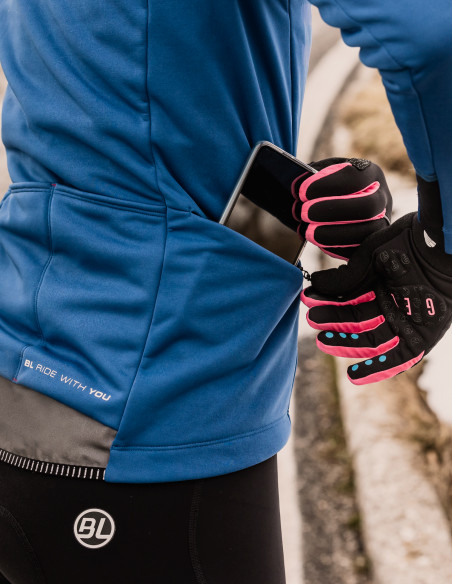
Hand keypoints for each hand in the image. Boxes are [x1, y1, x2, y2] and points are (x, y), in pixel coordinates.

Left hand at [292, 158, 391, 259]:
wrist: (336, 204)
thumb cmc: (327, 186)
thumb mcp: (323, 173)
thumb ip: (313, 175)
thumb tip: (299, 182)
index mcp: (371, 173)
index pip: (356, 177)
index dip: (328, 185)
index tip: (303, 191)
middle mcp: (382, 197)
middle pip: (367, 206)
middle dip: (332, 210)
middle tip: (304, 212)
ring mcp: (381, 222)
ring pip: (365, 232)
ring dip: (332, 232)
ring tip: (307, 230)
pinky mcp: (372, 242)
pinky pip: (358, 249)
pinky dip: (335, 247)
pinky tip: (318, 241)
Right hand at [300, 212, 451, 384]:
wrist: (438, 249)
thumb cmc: (406, 246)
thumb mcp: (369, 259)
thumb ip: (344, 277)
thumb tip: (315, 284)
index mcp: (379, 286)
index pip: (348, 301)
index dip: (328, 302)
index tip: (309, 300)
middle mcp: (390, 306)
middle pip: (356, 322)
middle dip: (332, 322)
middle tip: (312, 320)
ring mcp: (405, 323)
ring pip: (370, 340)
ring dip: (345, 343)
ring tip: (322, 341)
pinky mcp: (420, 338)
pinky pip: (398, 359)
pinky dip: (376, 368)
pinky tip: (352, 375)